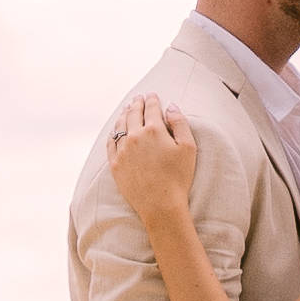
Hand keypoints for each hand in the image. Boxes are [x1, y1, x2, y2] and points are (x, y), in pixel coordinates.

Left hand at [106, 93, 201, 222]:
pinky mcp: (115, 164)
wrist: (161, 205)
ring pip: (120, 126)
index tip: (152, 95)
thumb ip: (180, 123)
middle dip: (136, 104)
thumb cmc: (178, 177)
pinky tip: (115, 131)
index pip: (151, 108)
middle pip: (133, 114)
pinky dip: (113, 133)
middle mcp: (135, 136)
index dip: (152, 100)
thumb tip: (171, 106)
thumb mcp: (188, 148)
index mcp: (154, 130)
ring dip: (124, 115)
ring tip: (126, 110)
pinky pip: (111, 143)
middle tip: (138, 98)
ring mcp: (122, 150)